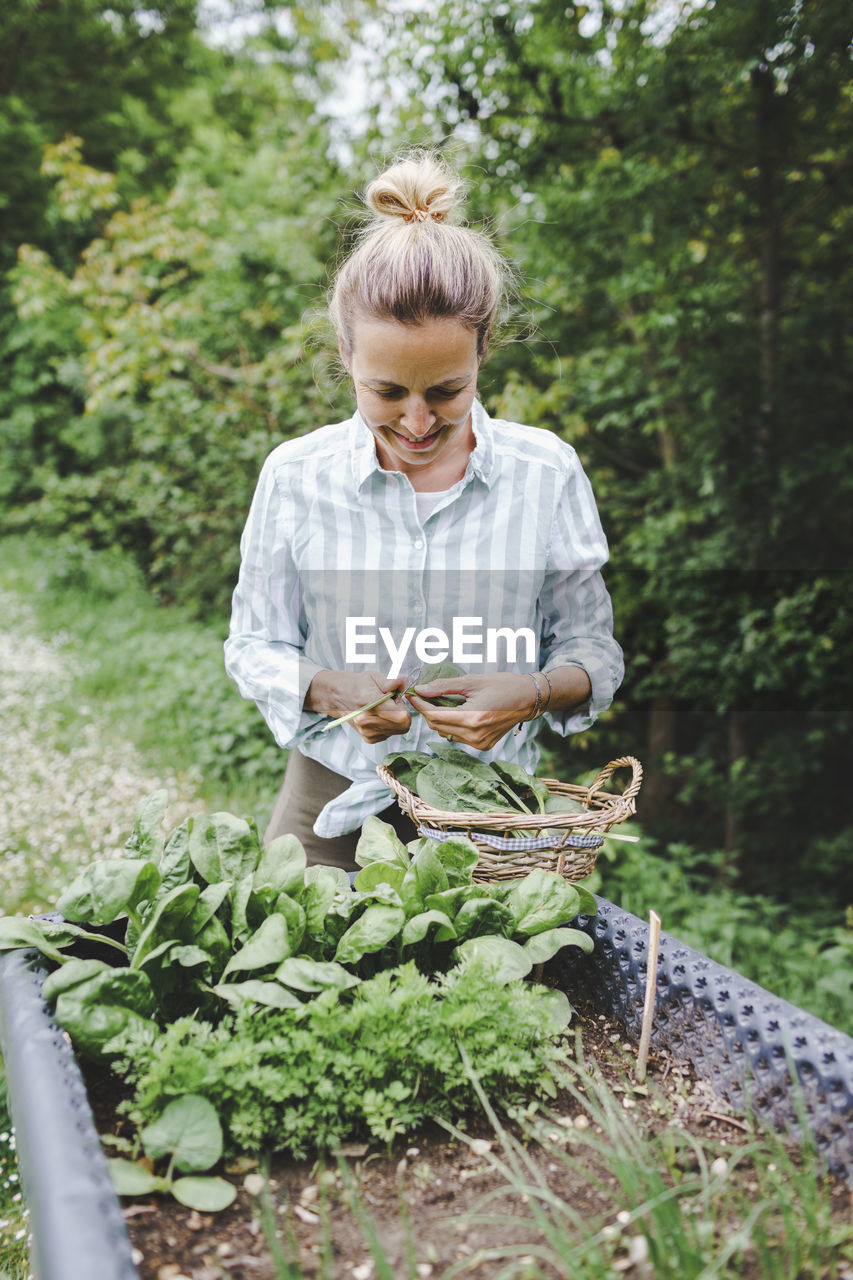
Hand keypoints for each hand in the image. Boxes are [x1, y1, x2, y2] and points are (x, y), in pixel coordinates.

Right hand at [305, 670, 411, 743]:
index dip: (403, 707)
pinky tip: (377, 716)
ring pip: (397, 730)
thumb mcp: (375, 677)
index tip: (395, 699)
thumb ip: (392, 681)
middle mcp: (368, 722)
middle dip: (401, 713)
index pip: (402, 717)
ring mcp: (368, 732)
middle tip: (390, 703)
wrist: (338, 696)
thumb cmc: (357, 684)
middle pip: (402, 726)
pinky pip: (389, 733)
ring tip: (382, 708)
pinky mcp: (368, 738)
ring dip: (395, 719)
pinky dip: (388, 725)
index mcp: (371, 704)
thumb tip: (406, 680)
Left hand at [406, 673, 538, 751]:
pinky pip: (458, 737)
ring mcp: (479, 743)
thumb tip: (421, 689)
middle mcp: (475, 735)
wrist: (529, 698)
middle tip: (424, 696)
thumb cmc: (503, 685)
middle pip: (437, 726)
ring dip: (439, 719)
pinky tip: (456, 712)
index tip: (412, 694)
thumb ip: (443, 686)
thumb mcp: (472, 681)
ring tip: (440, 702)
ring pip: (446, 733)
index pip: (434, 716)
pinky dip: (452, 725)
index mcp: (472, 718)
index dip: (420, 705)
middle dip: (427, 711)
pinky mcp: (483, 746)